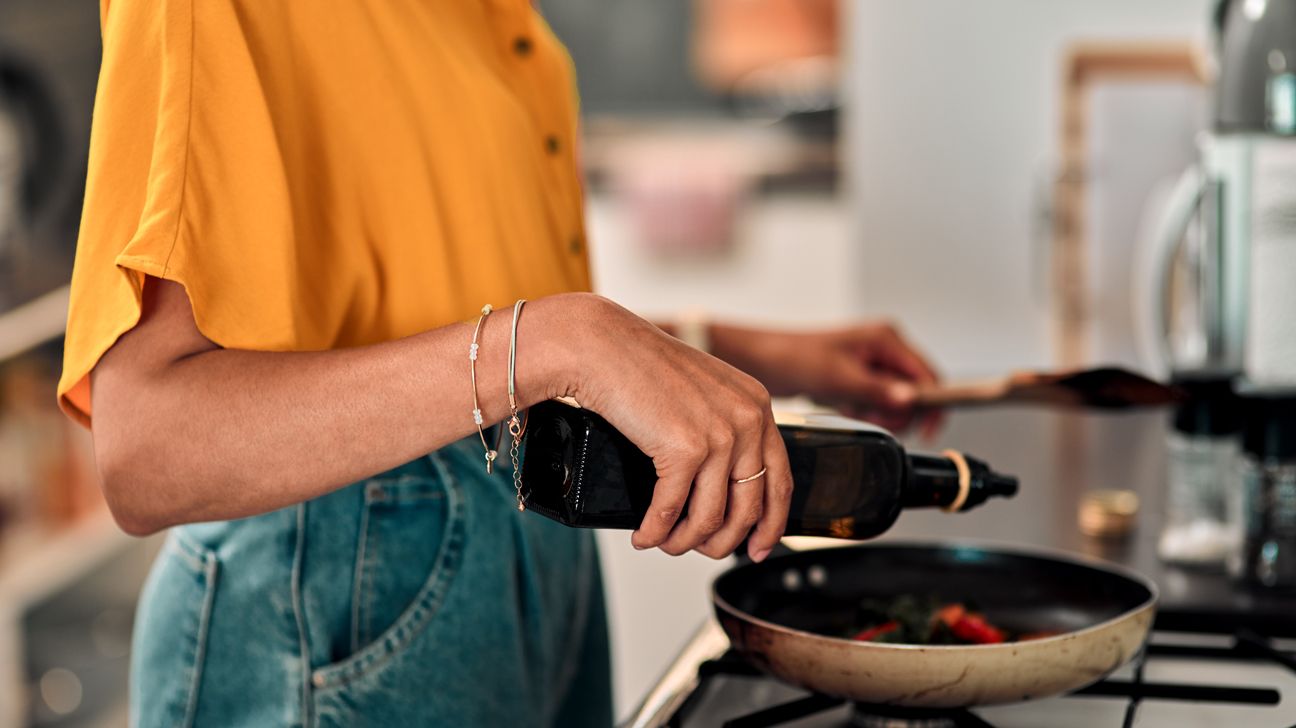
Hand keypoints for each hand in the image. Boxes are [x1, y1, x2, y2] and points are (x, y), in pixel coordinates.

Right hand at [544, 295, 792, 561]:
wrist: (601, 345)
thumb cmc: (640, 364)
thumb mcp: (703, 391)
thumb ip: (723, 427)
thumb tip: (723, 486)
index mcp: (756, 405)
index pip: (780, 480)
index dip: (771, 524)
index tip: (759, 547)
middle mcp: (747, 420)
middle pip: (749, 508)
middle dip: (723, 542)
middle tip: (701, 552)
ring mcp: (719, 436)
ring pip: (711, 517)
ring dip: (685, 542)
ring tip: (665, 543)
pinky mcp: (684, 450)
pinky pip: (672, 511)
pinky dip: (655, 531)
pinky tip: (644, 536)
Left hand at [712, 321, 942, 436]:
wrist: (765, 362)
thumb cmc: (796, 357)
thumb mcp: (840, 378)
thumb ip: (877, 390)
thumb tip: (909, 401)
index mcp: (887, 338)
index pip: (927, 374)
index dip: (931, 403)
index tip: (928, 429)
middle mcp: (885, 348)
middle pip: (914, 390)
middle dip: (897, 411)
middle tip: (870, 414)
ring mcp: (873, 364)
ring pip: (896, 400)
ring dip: (879, 412)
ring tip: (852, 407)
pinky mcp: (860, 379)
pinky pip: (876, 403)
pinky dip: (865, 411)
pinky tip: (844, 405)